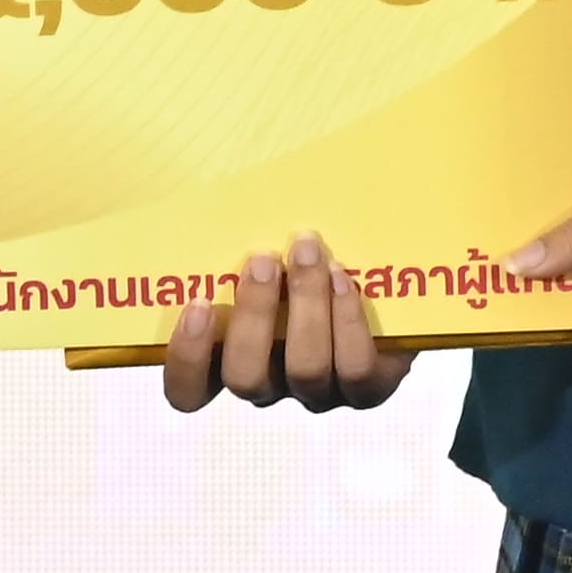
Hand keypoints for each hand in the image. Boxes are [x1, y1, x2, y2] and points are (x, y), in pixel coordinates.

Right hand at [157, 235, 423, 412]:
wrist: (386, 274)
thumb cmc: (302, 254)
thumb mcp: (260, 246)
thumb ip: (229, 239)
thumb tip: (193, 181)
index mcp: (230, 359)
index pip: (189, 391)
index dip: (186, 358)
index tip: (197, 303)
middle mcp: (272, 383)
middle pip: (246, 379)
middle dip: (253, 316)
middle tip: (263, 260)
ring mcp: (319, 390)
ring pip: (304, 370)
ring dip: (305, 306)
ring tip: (308, 251)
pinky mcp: (368, 388)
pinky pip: (355, 368)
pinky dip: (347, 320)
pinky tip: (341, 276)